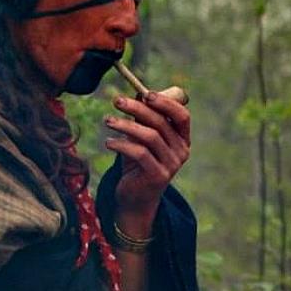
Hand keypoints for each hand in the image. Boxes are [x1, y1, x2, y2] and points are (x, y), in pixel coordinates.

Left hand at [106, 90, 192, 226]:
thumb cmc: (138, 163)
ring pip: (150, 137)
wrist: (136, 197)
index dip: (166, 103)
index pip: (182, 116)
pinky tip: (108, 143)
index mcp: (182, 139)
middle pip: (162, 123)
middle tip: (116, 101)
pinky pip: (140, 153)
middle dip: (138, 109)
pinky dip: (122, 145)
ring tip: (107, 120)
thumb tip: (138, 93)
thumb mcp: (141, 137)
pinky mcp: (158, 176)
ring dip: (125, 126)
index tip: (145, 94)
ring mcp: (172, 165)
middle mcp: (182, 151)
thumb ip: (144, 118)